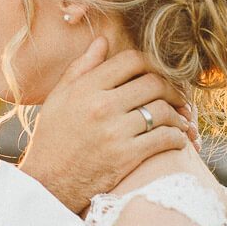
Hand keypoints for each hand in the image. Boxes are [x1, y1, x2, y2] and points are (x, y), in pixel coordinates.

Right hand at [20, 38, 197, 212]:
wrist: (47, 184)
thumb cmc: (52, 139)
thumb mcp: (58, 98)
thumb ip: (81, 68)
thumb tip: (102, 41)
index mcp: (85, 88)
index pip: (131, 60)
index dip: (151, 63)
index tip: (157, 75)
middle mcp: (101, 106)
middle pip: (153, 82)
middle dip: (172, 89)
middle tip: (177, 97)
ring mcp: (115, 132)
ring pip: (163, 111)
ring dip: (178, 115)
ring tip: (180, 121)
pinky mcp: (126, 157)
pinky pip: (165, 139)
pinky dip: (177, 138)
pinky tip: (176, 139)